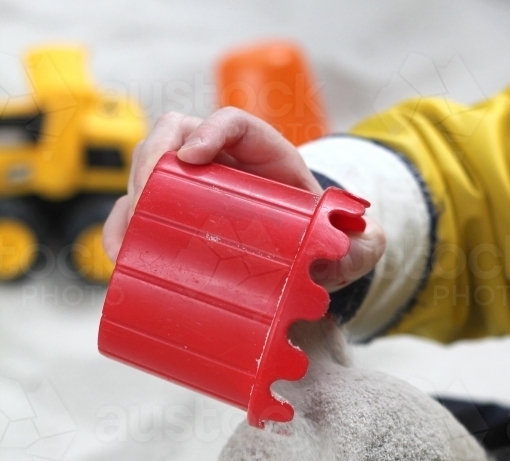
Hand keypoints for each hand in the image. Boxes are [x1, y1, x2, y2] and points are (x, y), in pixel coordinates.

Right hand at [102, 108, 384, 290]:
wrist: (297, 261)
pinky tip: (120, 251)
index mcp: (264, 155)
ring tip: (128, 232)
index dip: (210, 129)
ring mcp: (192, 188)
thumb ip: (360, 247)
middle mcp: (222, 162)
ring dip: (131, 193)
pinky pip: (139, 210)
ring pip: (149, 169)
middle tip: (145, 196)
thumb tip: (363, 246)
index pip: (233, 123)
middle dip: (154, 158)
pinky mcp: (174, 217)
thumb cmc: (316, 242)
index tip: (194, 157)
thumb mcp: (343, 244)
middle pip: (176, 135)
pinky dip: (124, 226)